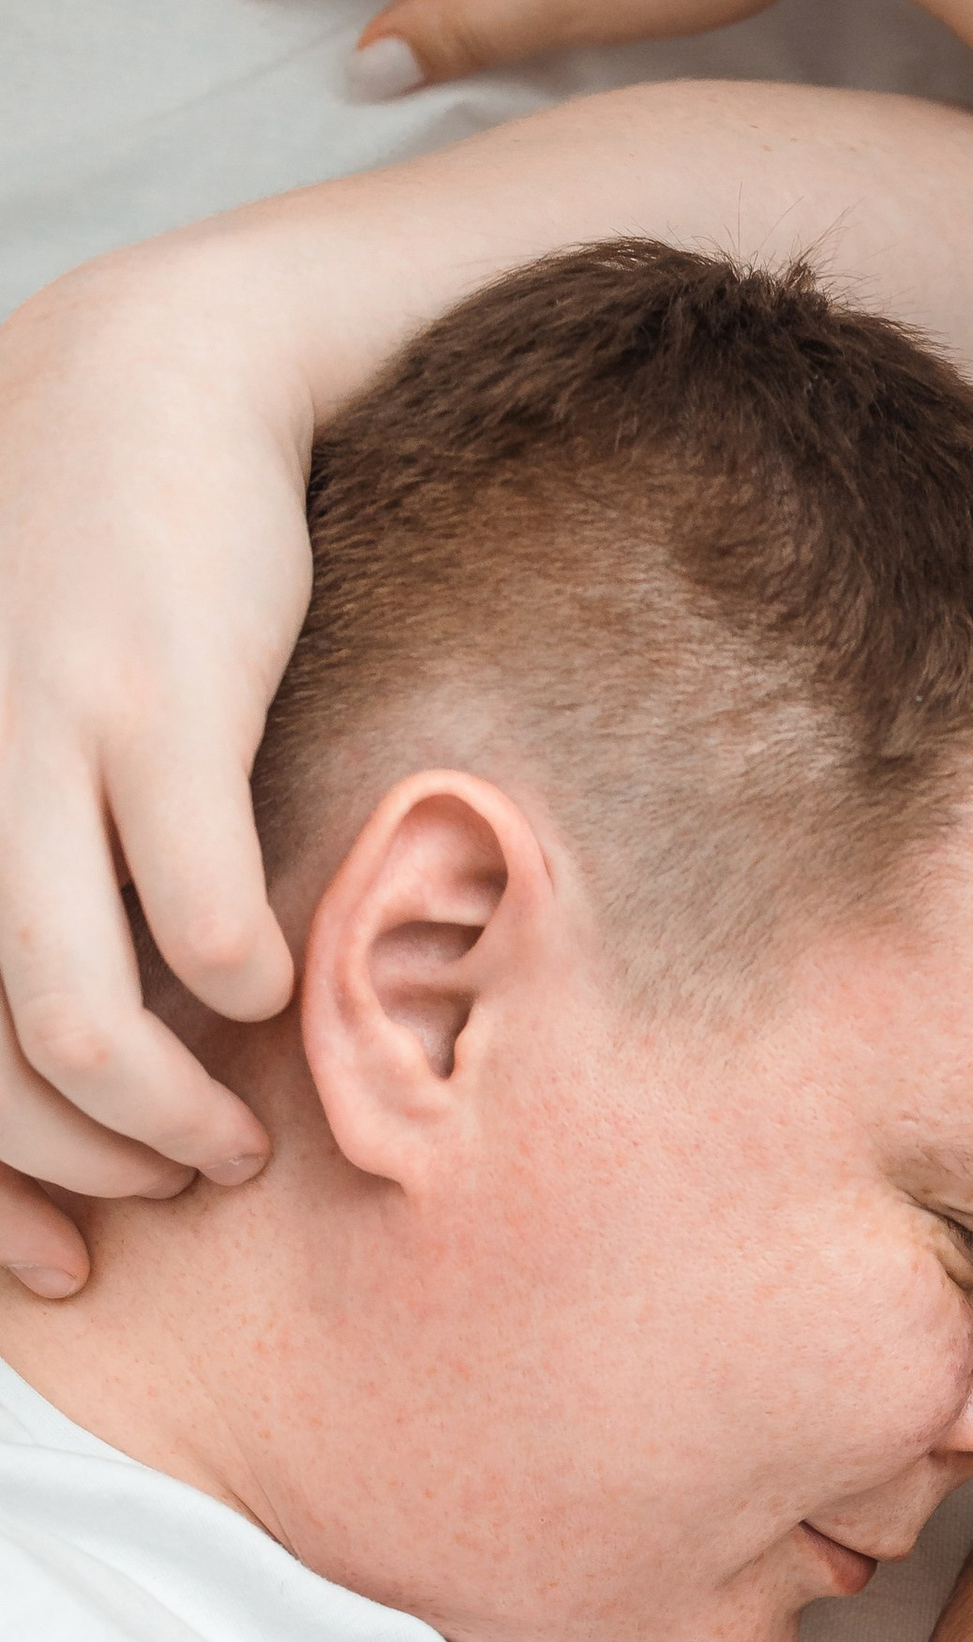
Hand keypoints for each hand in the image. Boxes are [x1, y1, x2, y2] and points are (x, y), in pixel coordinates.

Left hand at [0, 259, 302, 1295]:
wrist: (156, 378)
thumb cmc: (84, 586)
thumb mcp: (12, 738)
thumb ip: (24, 878)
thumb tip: (66, 1065)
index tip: (55, 1264)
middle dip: (85, 1163)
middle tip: (176, 1187)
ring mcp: (32, 739)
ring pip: (69, 1018)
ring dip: (163, 1115)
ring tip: (235, 1140)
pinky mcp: (153, 704)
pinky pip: (194, 917)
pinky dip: (240, 990)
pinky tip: (276, 995)